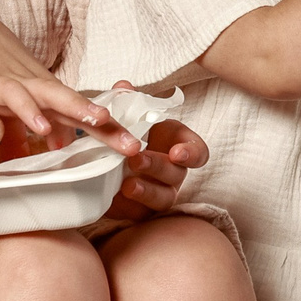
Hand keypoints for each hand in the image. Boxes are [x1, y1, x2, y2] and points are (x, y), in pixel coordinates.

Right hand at [0, 0, 139, 155]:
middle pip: (78, 107)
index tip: (133, 147)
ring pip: (55, 96)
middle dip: (107, 127)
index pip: (82, 114)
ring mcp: (17, 80)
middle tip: (134, 146)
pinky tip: (42, 129)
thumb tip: (50, 147)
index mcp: (43, 92)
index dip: (108, 130)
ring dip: (78, 109)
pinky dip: (29, 112)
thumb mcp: (6, 104)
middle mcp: (37, 85)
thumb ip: (27, 128)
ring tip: (102, 122)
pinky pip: (15, 98)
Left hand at [101, 84, 208, 224]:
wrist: (102, 162)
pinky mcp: (140, 211)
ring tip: (127, 184)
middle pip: (175, 174)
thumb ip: (127, 102)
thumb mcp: (125, 117)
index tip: (176, 152)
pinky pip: (138, 213)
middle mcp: (173, 172)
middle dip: (157, 166)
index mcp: (177, 146)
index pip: (198, 152)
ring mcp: (159, 193)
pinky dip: (126, 206)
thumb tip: (123, 87)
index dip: (192, 153)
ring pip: (162, 198)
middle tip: (136, 159)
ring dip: (146, 191)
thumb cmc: (125, 137)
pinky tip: (112, 197)